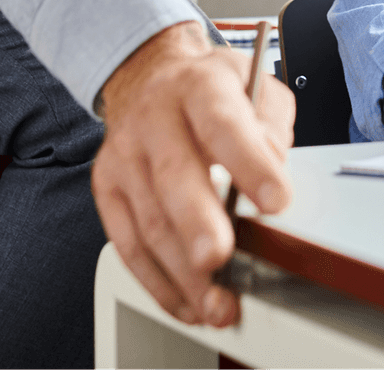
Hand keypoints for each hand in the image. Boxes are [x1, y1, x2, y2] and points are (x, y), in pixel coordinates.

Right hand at [91, 21, 295, 326]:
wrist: (148, 78)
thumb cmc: (209, 91)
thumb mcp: (254, 84)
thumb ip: (271, 122)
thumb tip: (273, 164)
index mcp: (198, 87)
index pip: (223, 123)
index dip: (250, 163)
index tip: (277, 202)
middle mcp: (155, 120)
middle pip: (174, 175)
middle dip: (197, 223)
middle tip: (220, 257)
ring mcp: (125, 156)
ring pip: (150, 222)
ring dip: (183, 272)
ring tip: (217, 304)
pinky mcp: (106, 189)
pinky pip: (127, 245)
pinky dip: (157, 283)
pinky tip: (187, 303)